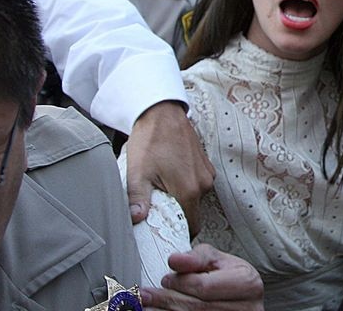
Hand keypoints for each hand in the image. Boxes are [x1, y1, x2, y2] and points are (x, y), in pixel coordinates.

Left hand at [126, 101, 215, 233]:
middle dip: (176, 212)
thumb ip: (138, 199)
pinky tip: (169, 172)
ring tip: (161, 184)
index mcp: (188, 190)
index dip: (178, 230)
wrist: (162, 112)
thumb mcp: (138, 171)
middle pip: (192, 212)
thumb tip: (136, 220)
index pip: (191, 226)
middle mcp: (203, 183)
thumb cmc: (150, 140)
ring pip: (195, 197)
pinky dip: (185, 183)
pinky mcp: (205, 163)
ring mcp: (206, 172)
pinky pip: (197, 182)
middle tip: (157, 204)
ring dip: (180, 196)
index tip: (165, 228)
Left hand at [140, 244, 264, 310]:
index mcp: (247, 282)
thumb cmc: (230, 277)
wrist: (242, 297)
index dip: (181, 283)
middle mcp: (246, 308)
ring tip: (148, 305)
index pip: (205, 286)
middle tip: (145, 294)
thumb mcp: (219, 260)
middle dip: (167, 300)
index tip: (165, 278)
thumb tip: (175, 260)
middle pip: (196, 308)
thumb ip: (197, 258)